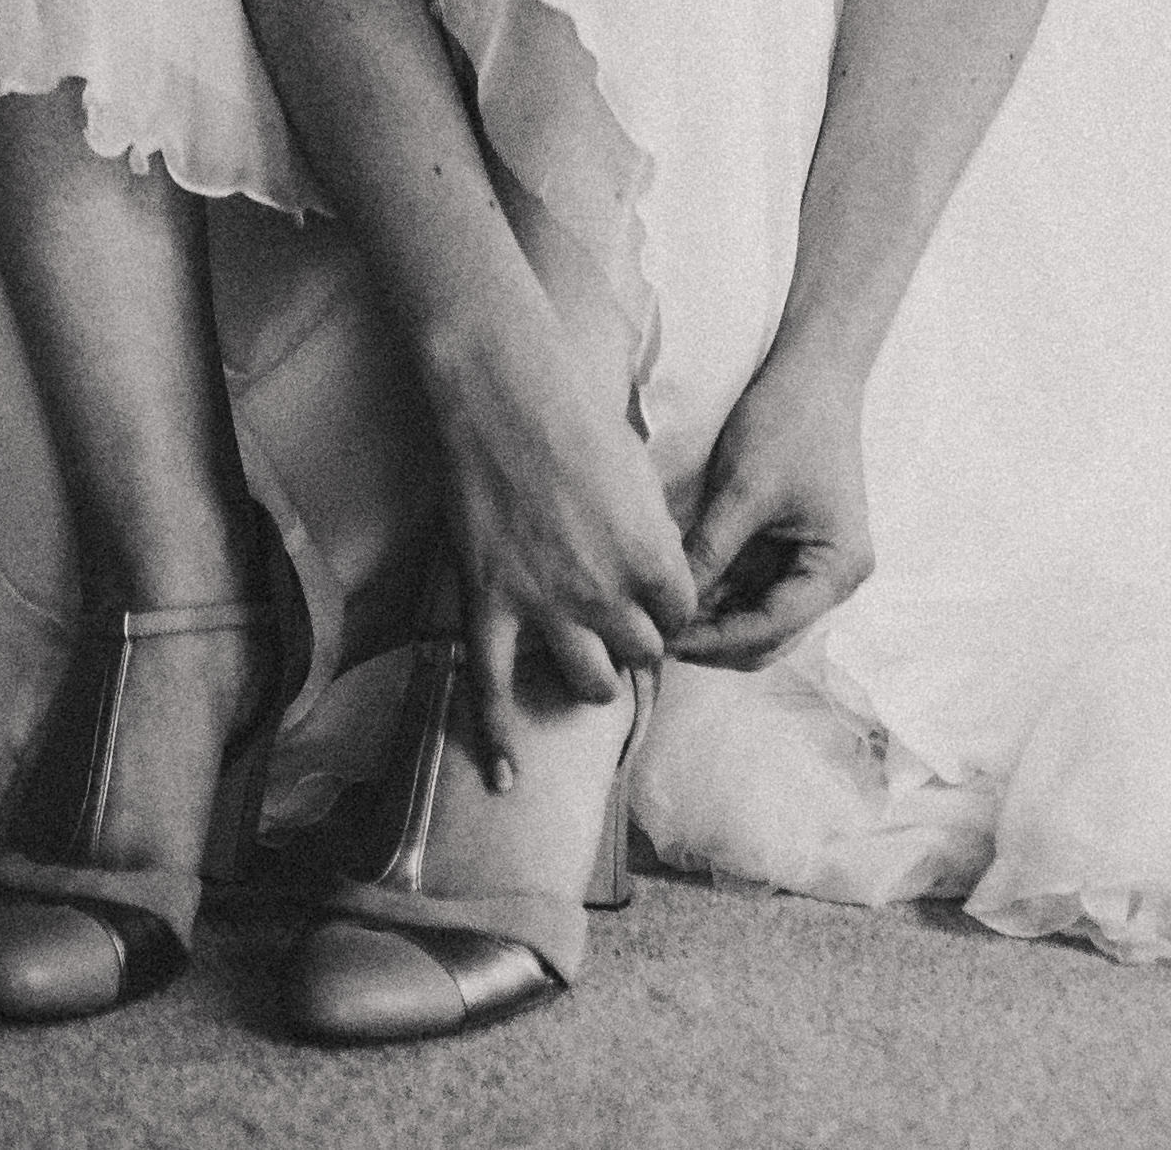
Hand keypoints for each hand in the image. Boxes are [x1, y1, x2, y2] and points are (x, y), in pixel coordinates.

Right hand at [420, 282, 698, 780]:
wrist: (505, 392)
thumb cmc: (578, 415)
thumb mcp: (641, 473)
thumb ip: (653, 534)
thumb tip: (658, 568)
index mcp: (652, 558)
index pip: (681, 617)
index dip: (672, 611)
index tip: (661, 603)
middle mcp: (605, 594)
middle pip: (642, 654)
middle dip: (637, 643)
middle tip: (624, 628)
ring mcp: (544, 606)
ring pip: (589, 684)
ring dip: (594, 678)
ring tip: (588, 668)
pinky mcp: (490, 605)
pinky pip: (492, 690)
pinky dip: (498, 740)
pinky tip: (506, 779)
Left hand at [672, 340, 873, 667]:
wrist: (814, 368)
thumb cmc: (788, 421)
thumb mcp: (744, 489)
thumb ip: (710, 552)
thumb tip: (667, 604)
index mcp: (837, 570)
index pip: (770, 629)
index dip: (713, 641)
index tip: (663, 639)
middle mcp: (834, 579)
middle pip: (769, 636)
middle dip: (713, 641)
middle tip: (656, 635)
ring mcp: (816, 565)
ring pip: (760, 619)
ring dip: (715, 622)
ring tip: (662, 618)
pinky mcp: (796, 548)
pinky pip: (756, 589)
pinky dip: (721, 596)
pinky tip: (682, 591)